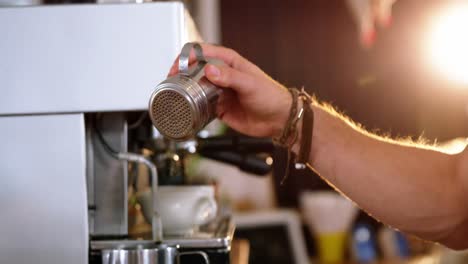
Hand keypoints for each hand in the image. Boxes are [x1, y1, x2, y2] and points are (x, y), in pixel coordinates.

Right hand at [168, 43, 291, 137]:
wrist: (279, 120)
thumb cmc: (271, 97)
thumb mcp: (250, 84)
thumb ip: (230, 77)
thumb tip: (209, 70)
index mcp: (230, 62)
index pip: (203, 52)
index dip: (188, 57)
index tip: (179, 67)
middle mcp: (222, 75)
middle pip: (195, 69)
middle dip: (182, 74)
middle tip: (174, 83)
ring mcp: (220, 92)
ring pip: (196, 88)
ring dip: (186, 91)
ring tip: (177, 96)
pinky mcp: (219, 108)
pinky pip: (202, 106)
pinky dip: (194, 107)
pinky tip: (189, 110)